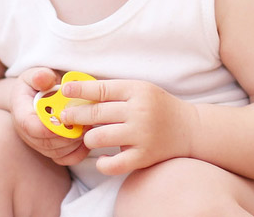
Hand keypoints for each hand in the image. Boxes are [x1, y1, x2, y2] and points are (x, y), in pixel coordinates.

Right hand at [9, 67, 90, 165]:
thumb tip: (44, 78)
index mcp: (21, 111)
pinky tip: (86, 140)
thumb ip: (40, 76)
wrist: (35, 95)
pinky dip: (78, 153)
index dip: (47, 127)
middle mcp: (26, 132)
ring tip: (87, 127)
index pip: (29, 125)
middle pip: (46, 142)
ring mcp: (38, 143)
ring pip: (57, 152)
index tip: (64, 120)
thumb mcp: (36, 74)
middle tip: (84, 122)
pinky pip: (64, 159)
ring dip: (74, 142)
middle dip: (68, 134)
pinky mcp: (50, 150)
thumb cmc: (37, 83)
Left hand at [57, 79, 196, 175]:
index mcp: (137, 91)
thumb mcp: (140, 90)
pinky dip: (102, 163)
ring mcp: (142, 135)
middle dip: (75, 116)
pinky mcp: (144, 157)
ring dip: (88, 138)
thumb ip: (114, 91)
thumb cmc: (158, 107)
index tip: (64, 90)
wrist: (189, 129)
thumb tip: (78, 91)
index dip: (79, 89)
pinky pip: (112, 164)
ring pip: (98, 137)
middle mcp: (140, 111)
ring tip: (90, 137)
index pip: (101, 89)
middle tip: (66, 118)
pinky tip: (103, 157)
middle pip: (96, 113)